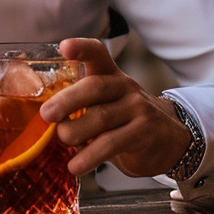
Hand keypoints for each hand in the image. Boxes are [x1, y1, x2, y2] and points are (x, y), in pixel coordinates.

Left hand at [38, 38, 190, 179]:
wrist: (169, 140)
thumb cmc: (124, 121)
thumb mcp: (106, 105)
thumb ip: (81, 107)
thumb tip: (45, 122)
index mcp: (110, 74)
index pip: (97, 53)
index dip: (81, 48)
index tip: (64, 47)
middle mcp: (125, 86)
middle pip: (94, 87)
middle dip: (66, 101)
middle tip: (46, 115)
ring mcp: (138, 108)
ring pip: (101, 117)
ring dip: (75, 132)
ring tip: (62, 141)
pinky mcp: (144, 132)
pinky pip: (111, 144)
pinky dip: (89, 157)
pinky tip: (76, 166)